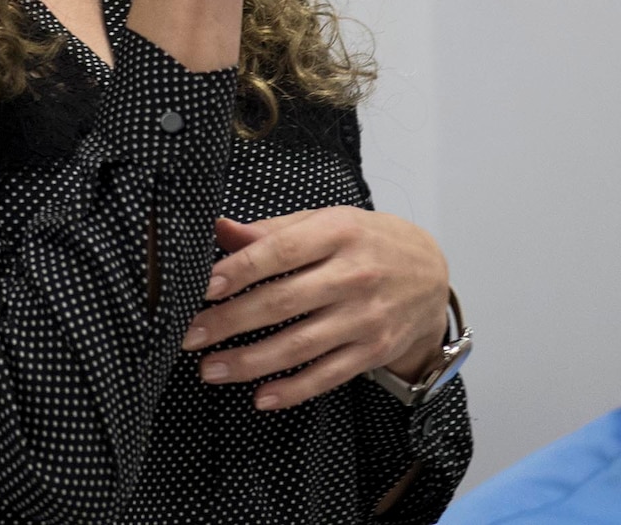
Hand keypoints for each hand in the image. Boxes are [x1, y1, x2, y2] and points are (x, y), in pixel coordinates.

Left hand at [181, 209, 450, 410]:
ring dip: (250, 361)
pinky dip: (293, 390)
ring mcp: (366, 317)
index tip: (202, 287)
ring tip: (210, 370)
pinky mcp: (373, 351)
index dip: (239, 270)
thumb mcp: (326, 222)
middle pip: (283, 302)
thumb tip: (219, 228)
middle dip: (230, 321)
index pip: (280, 251)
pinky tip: (260, 397)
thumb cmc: (366, 242)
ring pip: (300, 345)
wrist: (431, 274)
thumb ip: (272, 229)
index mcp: (338, 233)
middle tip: (189, 335)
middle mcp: (354, 275)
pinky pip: (327, 376)